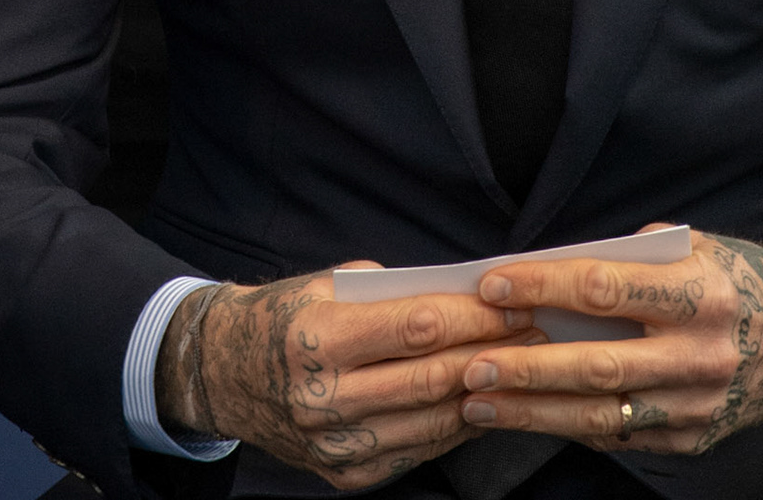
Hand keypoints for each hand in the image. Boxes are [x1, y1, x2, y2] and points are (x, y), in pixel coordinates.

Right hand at [156, 266, 542, 488]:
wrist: (225, 373)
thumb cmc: (285, 317)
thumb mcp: (324, 286)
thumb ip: (388, 293)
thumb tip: (458, 293)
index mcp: (318, 338)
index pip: (416, 327)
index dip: (472, 316)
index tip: (514, 303)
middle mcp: (324, 398)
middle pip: (430, 379)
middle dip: (491, 354)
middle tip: (537, 335)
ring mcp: (335, 445)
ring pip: (430, 423)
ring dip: (483, 395)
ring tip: (521, 370)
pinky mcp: (344, 475)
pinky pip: (415, 451)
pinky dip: (453, 428)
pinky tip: (480, 403)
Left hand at [457, 230, 762, 454]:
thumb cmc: (729, 277)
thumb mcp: (688, 247)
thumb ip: (624, 259)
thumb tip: (546, 271)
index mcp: (697, 293)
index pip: (605, 288)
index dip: (543, 287)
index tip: (492, 285)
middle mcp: (700, 354)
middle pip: (597, 365)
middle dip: (526, 367)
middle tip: (471, 365)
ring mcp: (697, 405)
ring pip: (602, 414)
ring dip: (532, 411)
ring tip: (477, 401)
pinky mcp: (692, 438)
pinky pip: (619, 434)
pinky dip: (568, 424)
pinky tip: (528, 414)